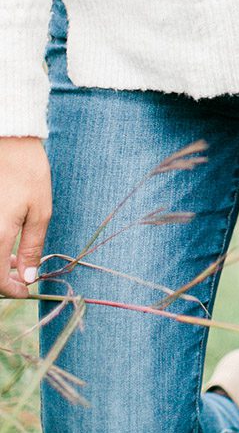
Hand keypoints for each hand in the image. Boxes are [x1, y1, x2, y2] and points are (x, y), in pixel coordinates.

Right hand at [0, 136, 50, 298]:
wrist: (9, 143)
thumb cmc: (27, 173)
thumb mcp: (40, 211)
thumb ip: (33, 247)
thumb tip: (29, 277)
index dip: (12, 290)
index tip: (25, 290)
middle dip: (2, 279)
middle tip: (22, 275)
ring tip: (17, 259)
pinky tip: (5, 241)